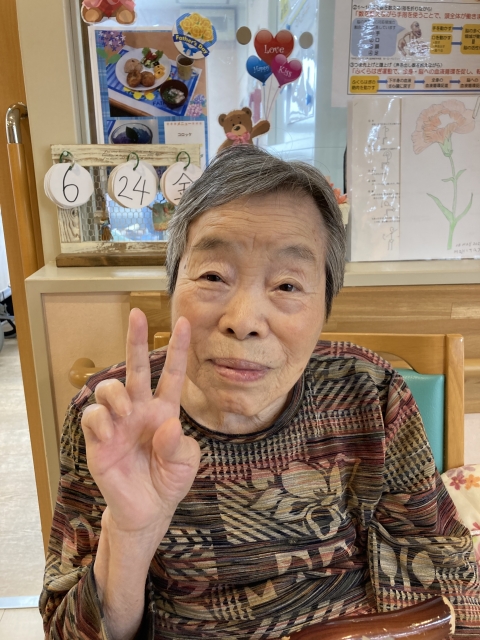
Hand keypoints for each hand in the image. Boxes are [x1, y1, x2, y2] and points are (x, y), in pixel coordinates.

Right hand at [82, 309, 200, 536]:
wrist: (147, 510)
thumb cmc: (169, 481)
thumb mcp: (185, 465)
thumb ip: (179, 446)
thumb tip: (167, 426)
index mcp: (165, 411)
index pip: (172, 374)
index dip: (178, 349)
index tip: (183, 322)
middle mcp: (140, 410)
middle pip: (136, 368)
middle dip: (136, 340)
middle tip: (137, 314)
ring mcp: (118, 422)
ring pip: (109, 387)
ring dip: (116, 393)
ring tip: (127, 412)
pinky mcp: (98, 438)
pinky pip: (92, 416)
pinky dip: (100, 419)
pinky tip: (110, 432)